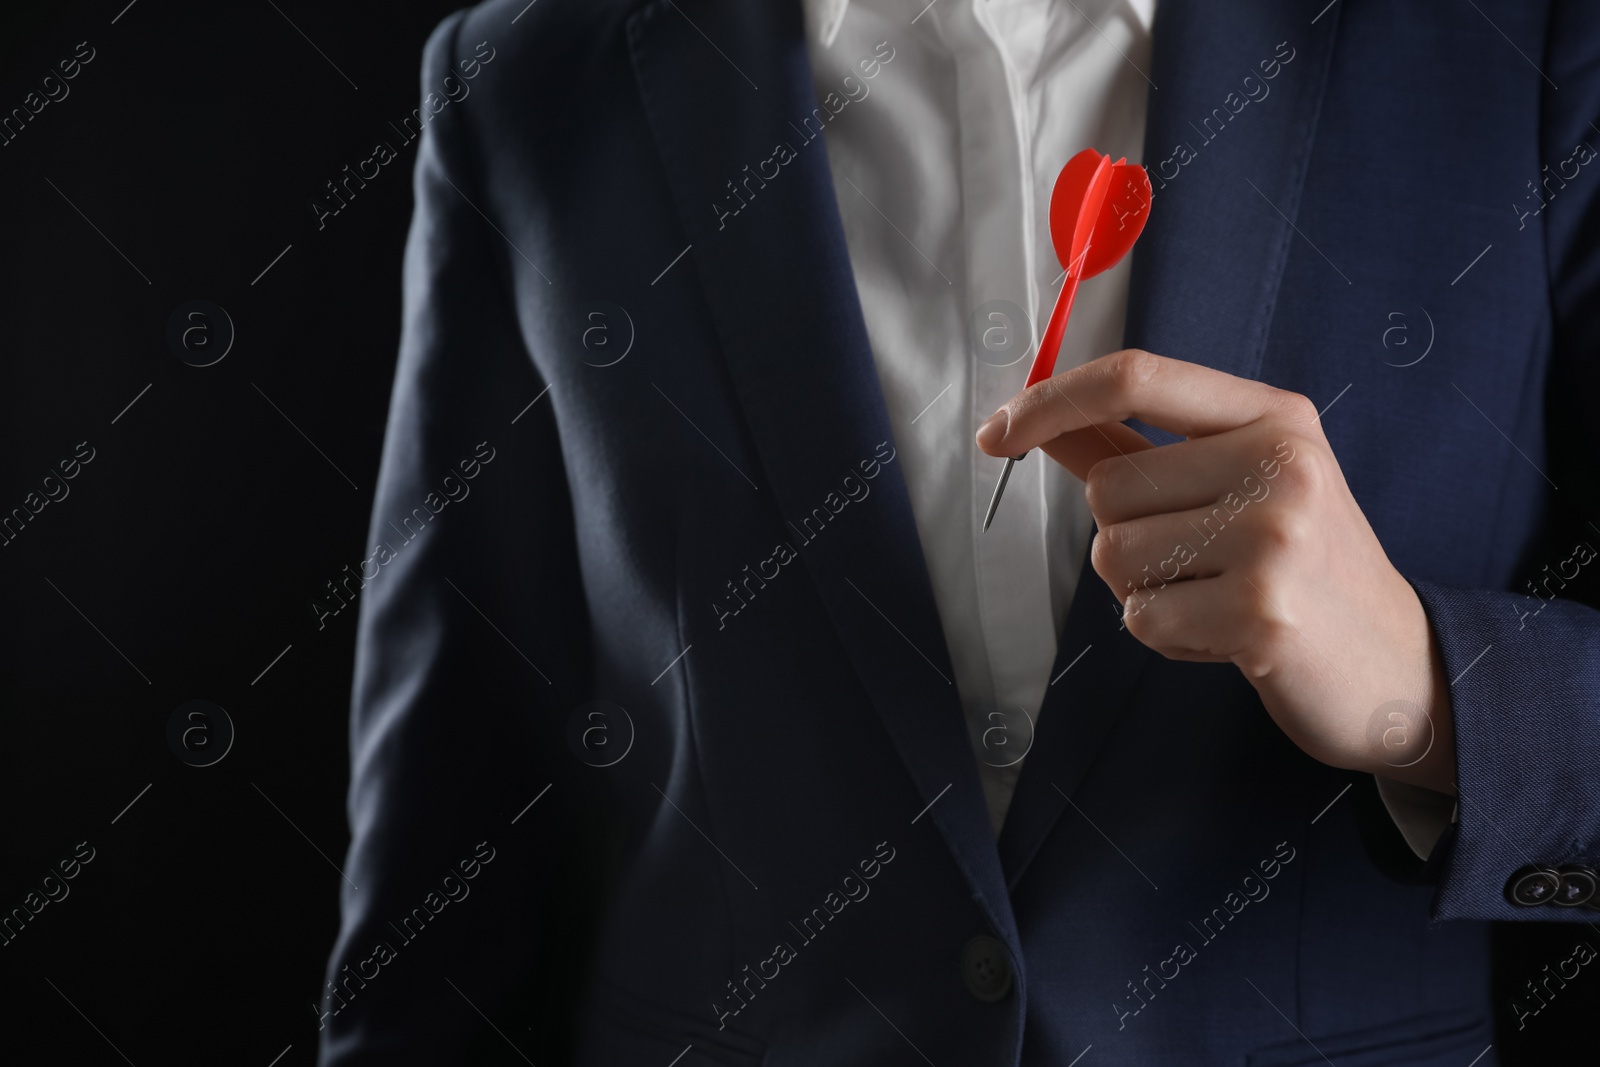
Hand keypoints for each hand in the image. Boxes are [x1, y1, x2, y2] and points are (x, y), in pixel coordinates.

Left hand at [976, 349, 1455, 795]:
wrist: (1398, 666)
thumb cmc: (1300, 567)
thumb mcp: (1235, 484)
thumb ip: (1133, 447)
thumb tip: (1034, 420)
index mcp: (1274, 416)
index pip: (1137, 376)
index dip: (1050, 400)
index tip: (995, 434)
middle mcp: (1280, 463)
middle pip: (1108, 488)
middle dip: (1126, 537)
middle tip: (1203, 563)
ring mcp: (1275, 537)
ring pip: (1114, 556)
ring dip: (1146, 591)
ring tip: (1219, 597)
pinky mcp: (1261, 613)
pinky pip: (1142, 618)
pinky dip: (1167, 637)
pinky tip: (1228, 636)